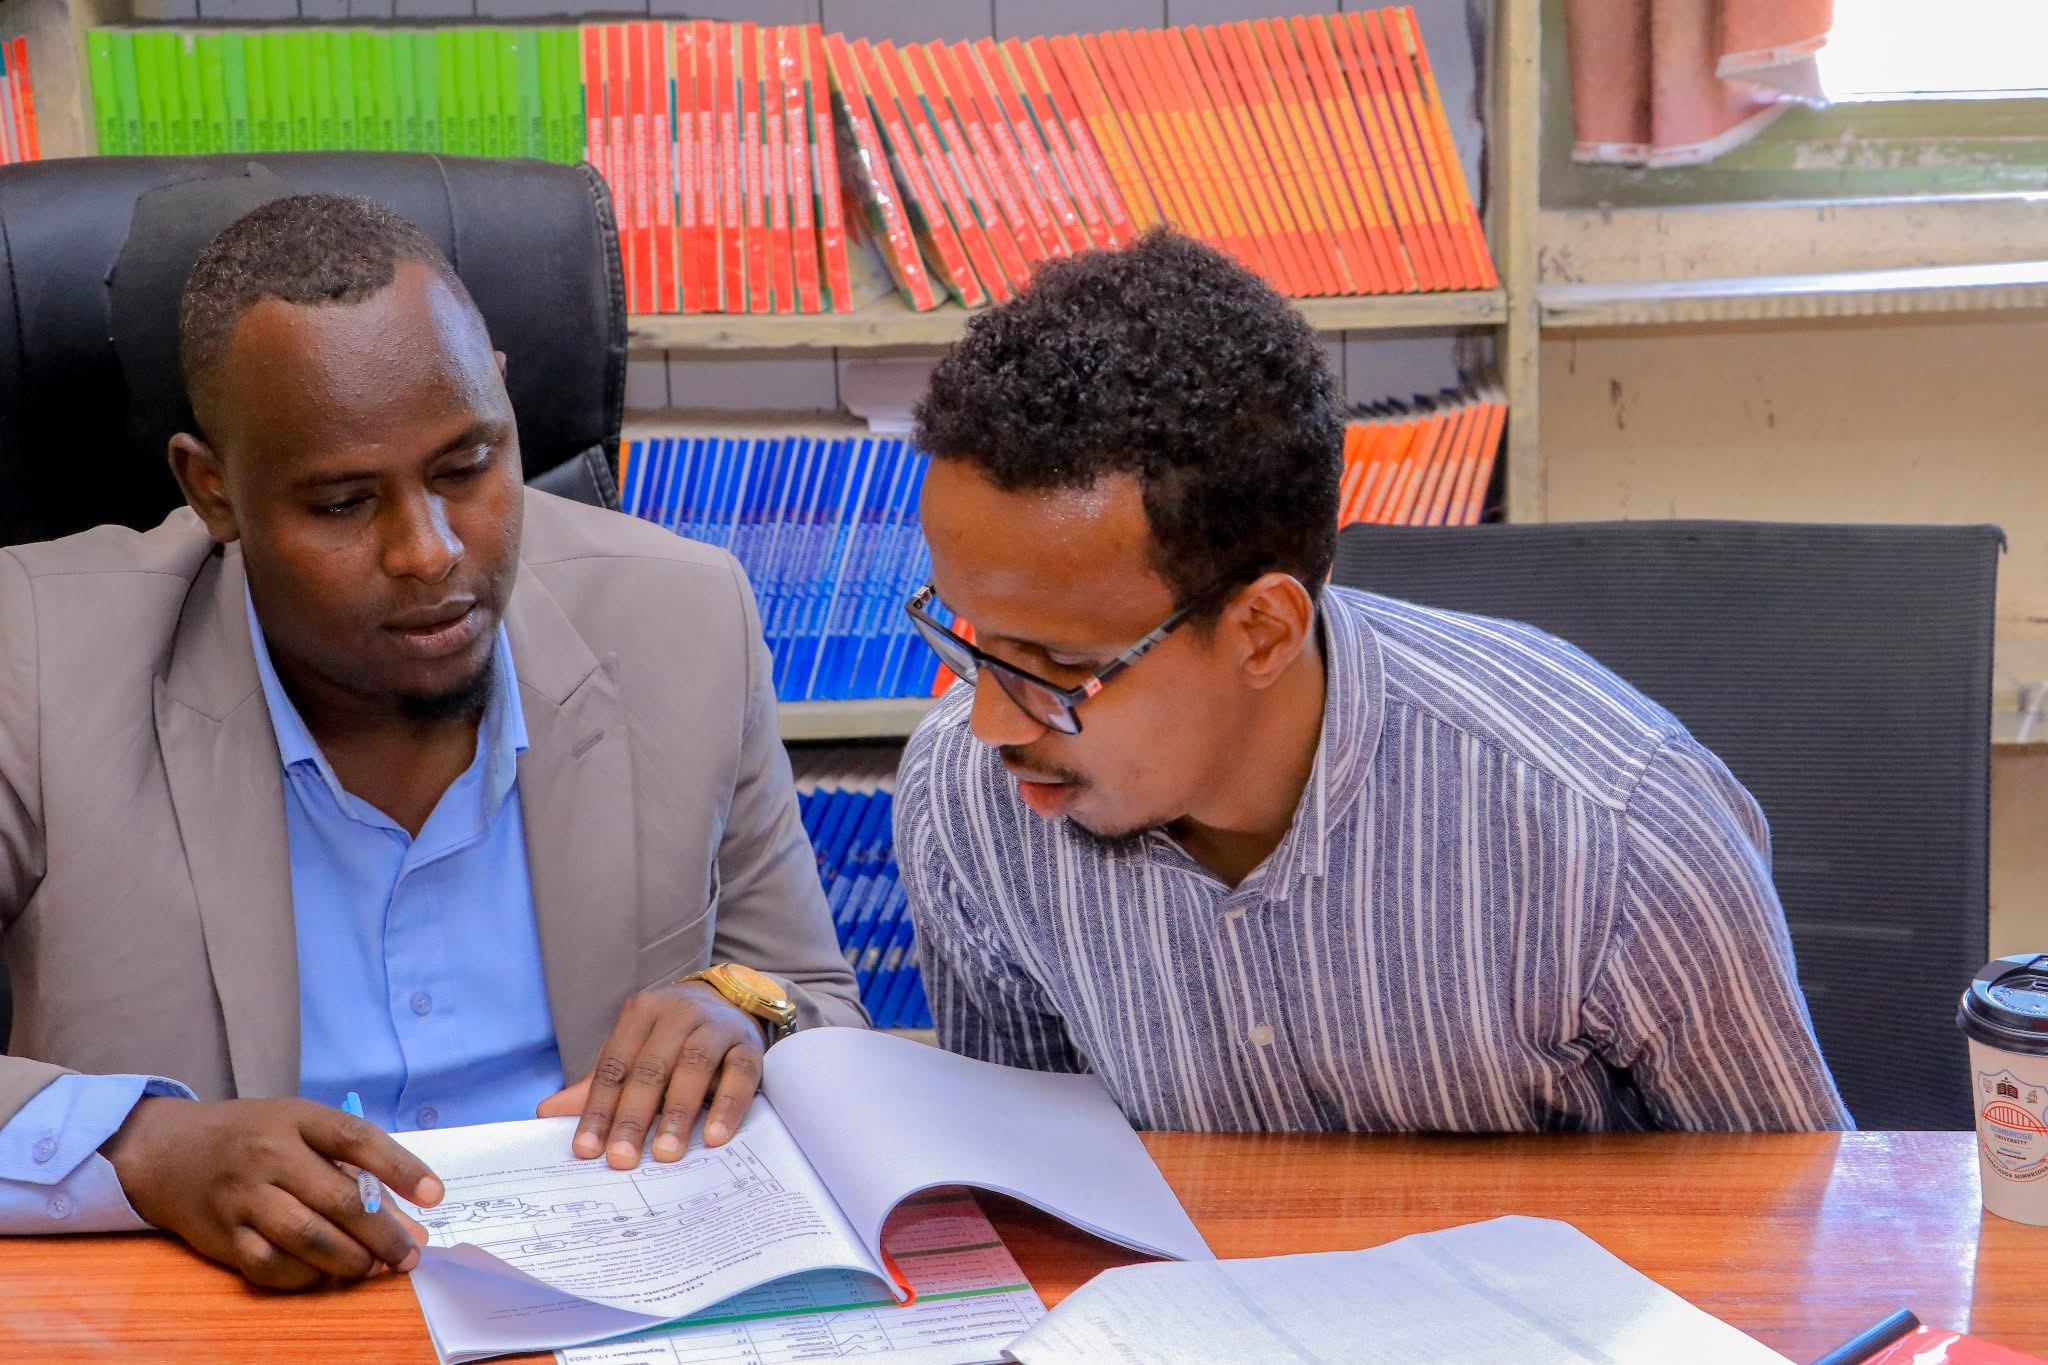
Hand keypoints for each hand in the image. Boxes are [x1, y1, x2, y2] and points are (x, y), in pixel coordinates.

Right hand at [102, 1096, 443, 1291]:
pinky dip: (306, 1276)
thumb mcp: (298, 1127)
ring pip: (307, 1238)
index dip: (401, 1167)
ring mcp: (243, 1197)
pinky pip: (271, 1265)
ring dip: (351, 1260)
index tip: (434, 1195)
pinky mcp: (223, 1236)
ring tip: (375, 1267)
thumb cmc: (253, 1136)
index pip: (358, 1139)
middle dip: (384, 1233)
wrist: (169, 1152)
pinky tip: (325, 1274)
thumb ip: (346, 1162)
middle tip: (409, 1254)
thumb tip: (404, 1215)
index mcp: (297, 1118)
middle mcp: (270, 1155)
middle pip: (339, 1200)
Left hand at [536, 980, 765, 1168]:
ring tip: (665, 1153)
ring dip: (678, 1114)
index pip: (614, 1066)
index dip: (598, 1108)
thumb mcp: (634, 1054)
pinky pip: (741, 1074)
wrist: (732, 1004)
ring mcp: (716, 1026)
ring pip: (694, 1066)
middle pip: (650, 1067)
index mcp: (641, 1013)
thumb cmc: (673, 1040)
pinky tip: (715, 1136)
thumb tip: (547, 1113)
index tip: (587, 1149)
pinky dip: (728, 1106)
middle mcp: (678, 1013)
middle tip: (622, 1159)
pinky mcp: (749, 1045)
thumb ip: (597, 1085)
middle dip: (633, 1116)